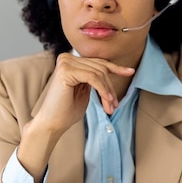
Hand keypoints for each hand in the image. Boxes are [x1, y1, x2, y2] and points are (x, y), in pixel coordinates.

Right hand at [17, 53, 133, 180]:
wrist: (51, 124)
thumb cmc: (66, 111)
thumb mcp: (85, 91)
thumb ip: (94, 79)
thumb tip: (112, 70)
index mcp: (71, 61)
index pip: (97, 62)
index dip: (115, 67)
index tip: (130, 71)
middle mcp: (67, 58)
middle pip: (100, 67)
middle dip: (110, 87)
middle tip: (114, 105)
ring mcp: (65, 62)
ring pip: (98, 73)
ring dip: (108, 91)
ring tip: (110, 107)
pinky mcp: (66, 70)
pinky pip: (93, 77)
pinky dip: (103, 89)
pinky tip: (107, 101)